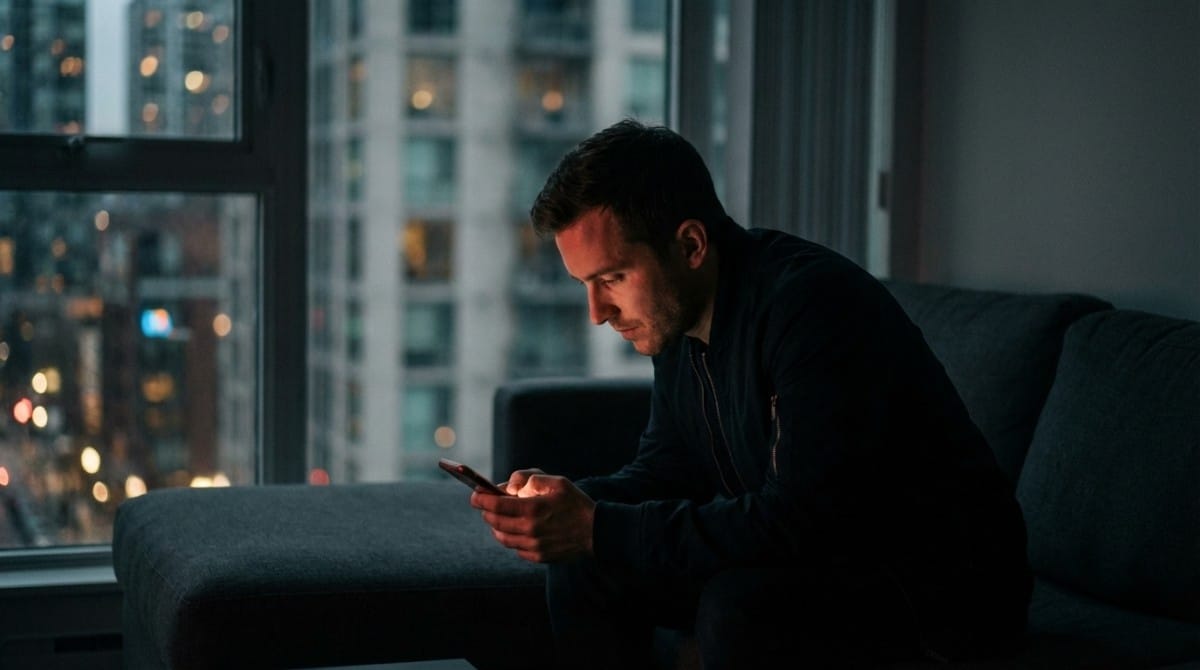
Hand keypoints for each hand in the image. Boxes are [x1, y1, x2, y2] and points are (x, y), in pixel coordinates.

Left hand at [471, 471, 595, 562]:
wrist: (596, 532)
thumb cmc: (576, 503)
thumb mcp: (556, 482)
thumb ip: (530, 478)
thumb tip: (509, 487)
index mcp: (533, 509)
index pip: (495, 505)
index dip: (481, 499)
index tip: (474, 495)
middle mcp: (530, 529)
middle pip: (495, 522)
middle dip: (487, 512)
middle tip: (486, 504)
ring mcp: (533, 546)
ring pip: (502, 537)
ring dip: (496, 526)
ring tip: (499, 518)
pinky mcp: (538, 557)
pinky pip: (515, 548)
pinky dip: (511, 538)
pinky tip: (517, 530)